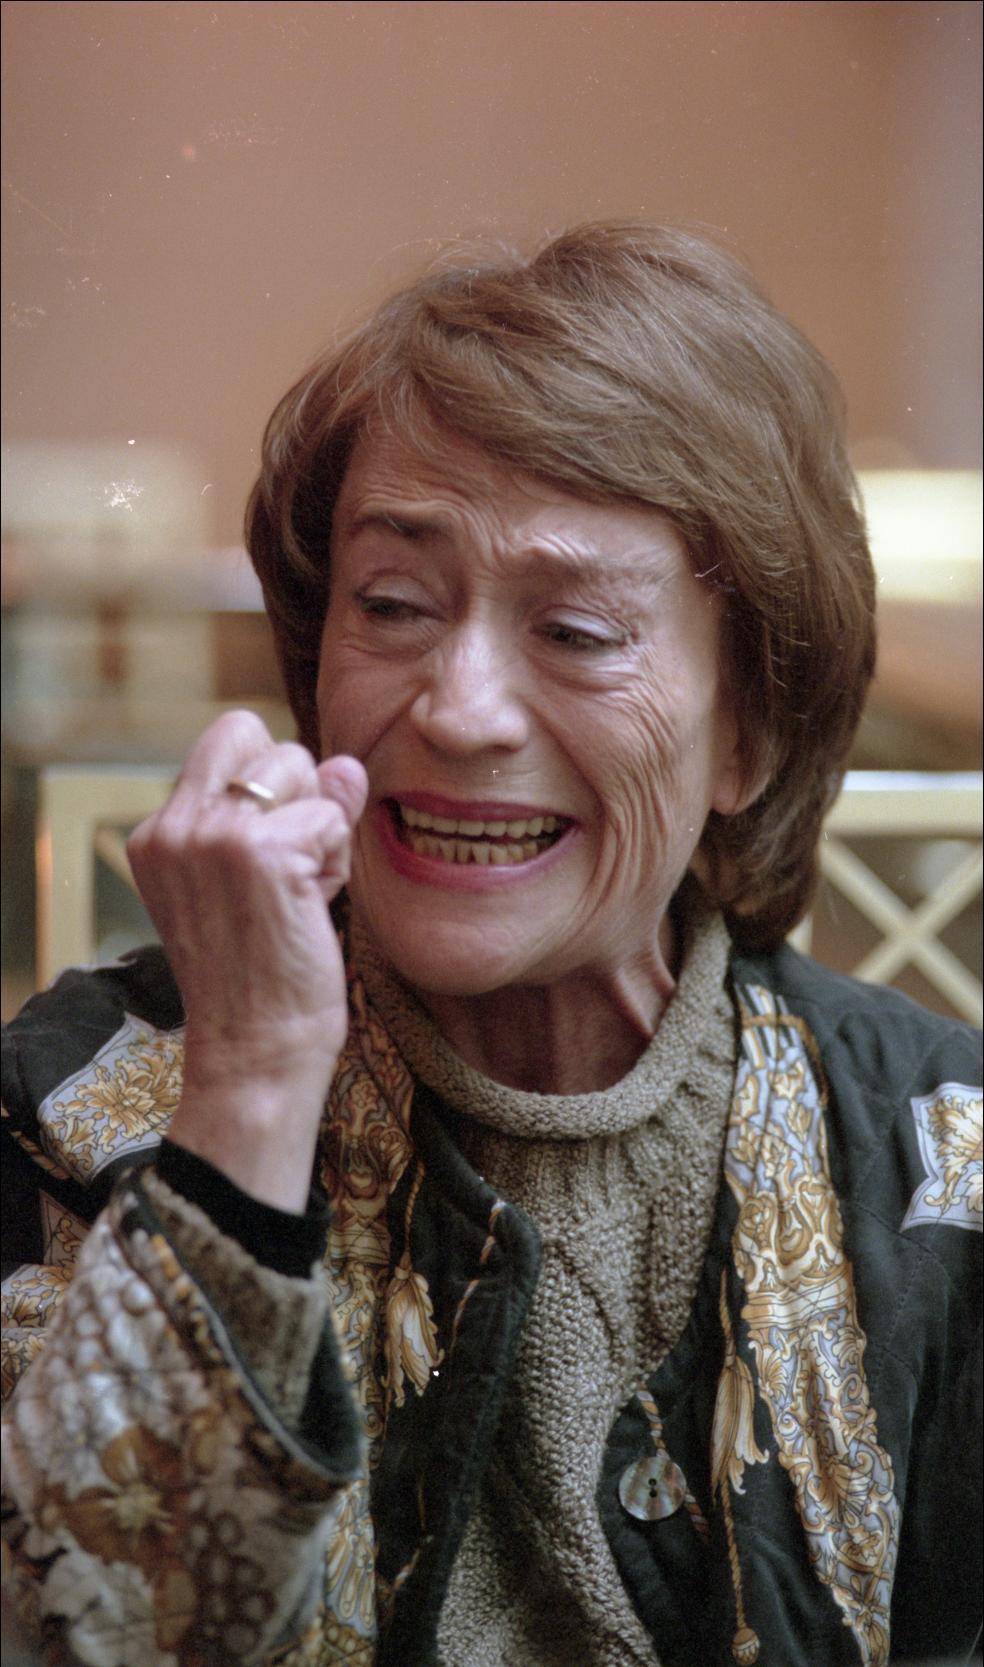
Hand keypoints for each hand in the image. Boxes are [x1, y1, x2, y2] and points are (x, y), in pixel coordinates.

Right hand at [127, 710, 367, 1209]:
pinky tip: (315, 906)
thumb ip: (291, 812)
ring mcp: (215, 836)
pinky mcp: (264, 853)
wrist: (256, 1054)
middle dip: (299, 796)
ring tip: (301, 893)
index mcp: (157, 834)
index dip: (272, 785)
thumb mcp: (258, 884)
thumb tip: (345, 765)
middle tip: (290, 876)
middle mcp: (175, 826)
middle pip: (267, 740)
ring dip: (322, 828)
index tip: (272, 856)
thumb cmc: (261, 978)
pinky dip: (337, 860)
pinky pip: (333, 815)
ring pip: (303, 769)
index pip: (229, 738)